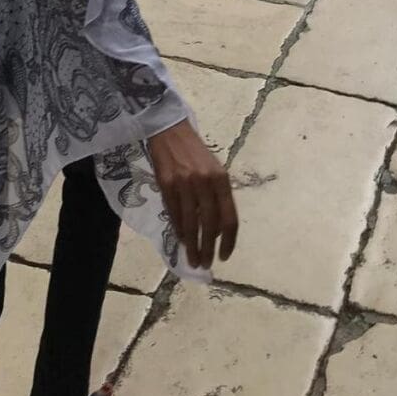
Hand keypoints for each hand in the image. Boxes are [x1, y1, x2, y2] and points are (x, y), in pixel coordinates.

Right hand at [148, 120, 238, 268]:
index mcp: (221, 179)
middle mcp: (205, 182)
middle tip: (205, 265)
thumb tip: (216, 231)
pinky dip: (178, 231)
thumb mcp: (213, 170)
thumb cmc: (195, 153)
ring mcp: (184, 183)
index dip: (229, 241)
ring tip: (193, 260)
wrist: (170, 130)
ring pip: (191, 224)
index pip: (229, 217)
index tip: (225, 257)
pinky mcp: (166, 184)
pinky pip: (174, 215)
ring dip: (192, 246)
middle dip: (207, 249)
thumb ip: (217, 197)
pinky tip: (181, 240)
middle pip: (210, 225)